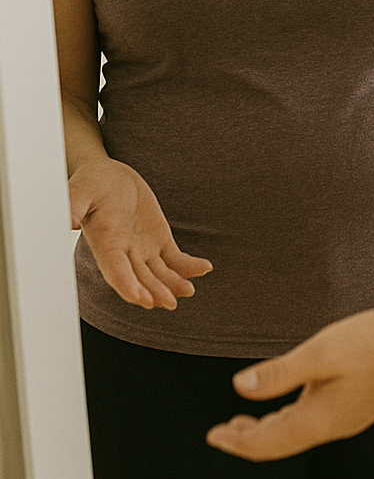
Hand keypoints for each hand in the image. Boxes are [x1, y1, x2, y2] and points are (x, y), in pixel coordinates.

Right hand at [70, 156, 211, 308]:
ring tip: (188, 290)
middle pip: (140, 278)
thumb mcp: (81, 190)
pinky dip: (189, 266)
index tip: (138, 298)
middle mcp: (123, 252)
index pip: (114, 269)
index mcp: (104, 242)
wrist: (109, 176)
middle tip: (168, 302)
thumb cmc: (93, 182)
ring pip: (159, 273)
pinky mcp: (159, 241)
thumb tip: (65, 220)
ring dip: (172, 284)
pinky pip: (176, 259)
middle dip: (154, 291)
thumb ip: (74, 205)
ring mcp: (143, 249)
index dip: (126, 284)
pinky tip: (204, 268)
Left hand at [206, 308, 373, 460]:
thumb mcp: (322, 352)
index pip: (266, 442)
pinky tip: (284, 404)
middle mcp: (329, 426)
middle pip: (277, 443)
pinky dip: (286, 418)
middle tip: (219, 433)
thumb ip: (281, 372)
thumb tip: (240, 388)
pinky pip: (309, 421)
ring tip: (241, 423)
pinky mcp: (351, 407)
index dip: (236, 442)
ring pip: (293, 434)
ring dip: (264, 430)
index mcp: (318, 419)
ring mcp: (342, 418)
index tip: (213, 436)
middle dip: (246, 440)